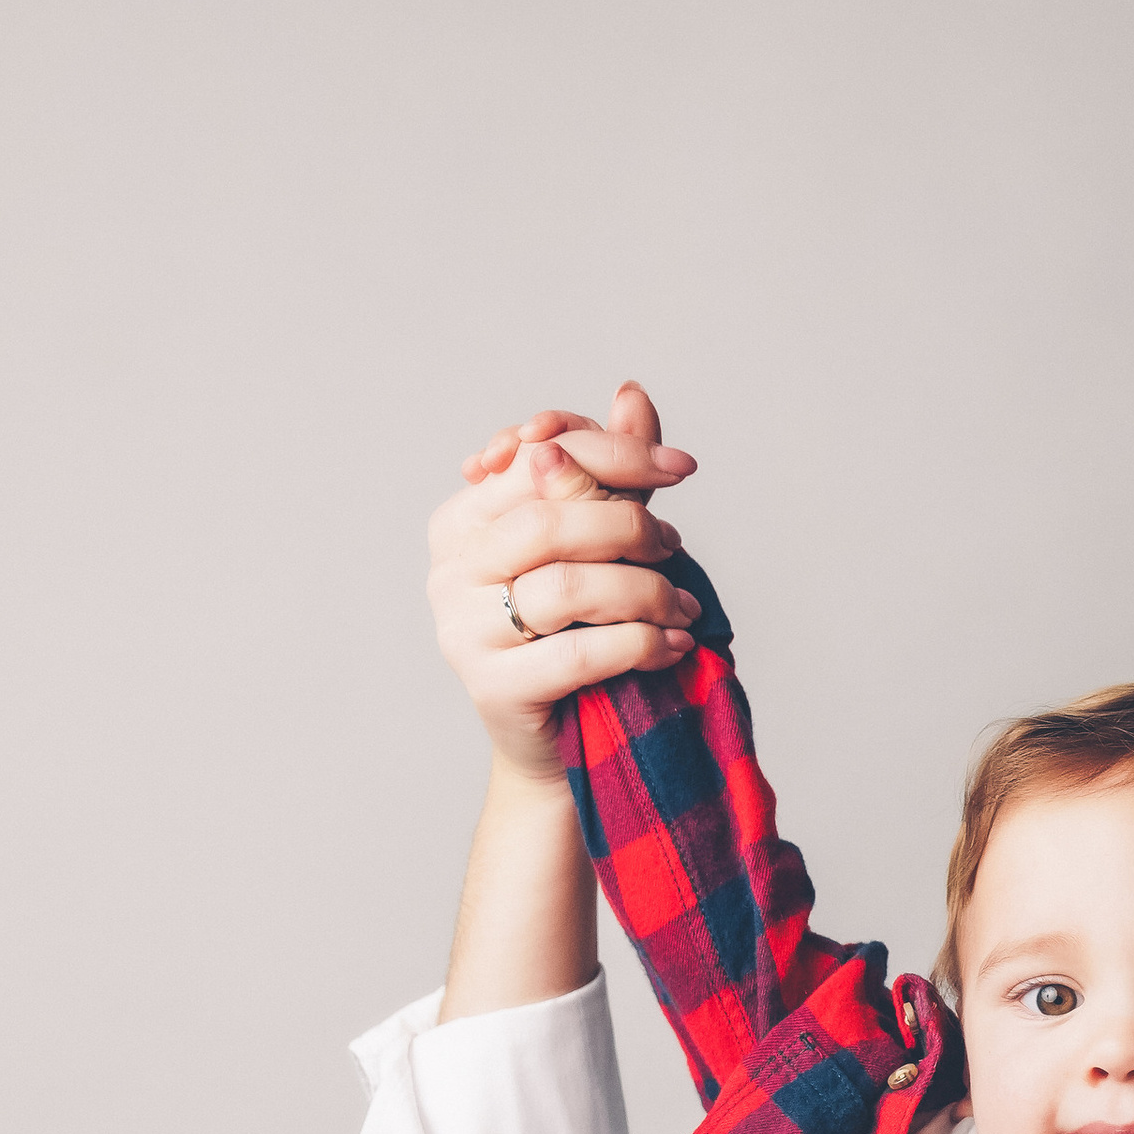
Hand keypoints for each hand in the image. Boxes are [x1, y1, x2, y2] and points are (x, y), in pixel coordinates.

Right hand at [425, 379, 702, 779]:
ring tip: (682, 605)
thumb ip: (608, 475)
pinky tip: (673, 643)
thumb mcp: (593, 547)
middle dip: (630, 524)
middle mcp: (450, 568)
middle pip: (549, 519)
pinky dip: (639, 643)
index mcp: (463, 519)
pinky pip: (578, 652)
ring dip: (643, 589)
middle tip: (675, 544)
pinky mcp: (492, 686)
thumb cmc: (574, 632)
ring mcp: (463, 629)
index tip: (683, 468)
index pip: (536, 460)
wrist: (556, 740)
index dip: (613, 454)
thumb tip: (632, 394)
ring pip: (566, 586)